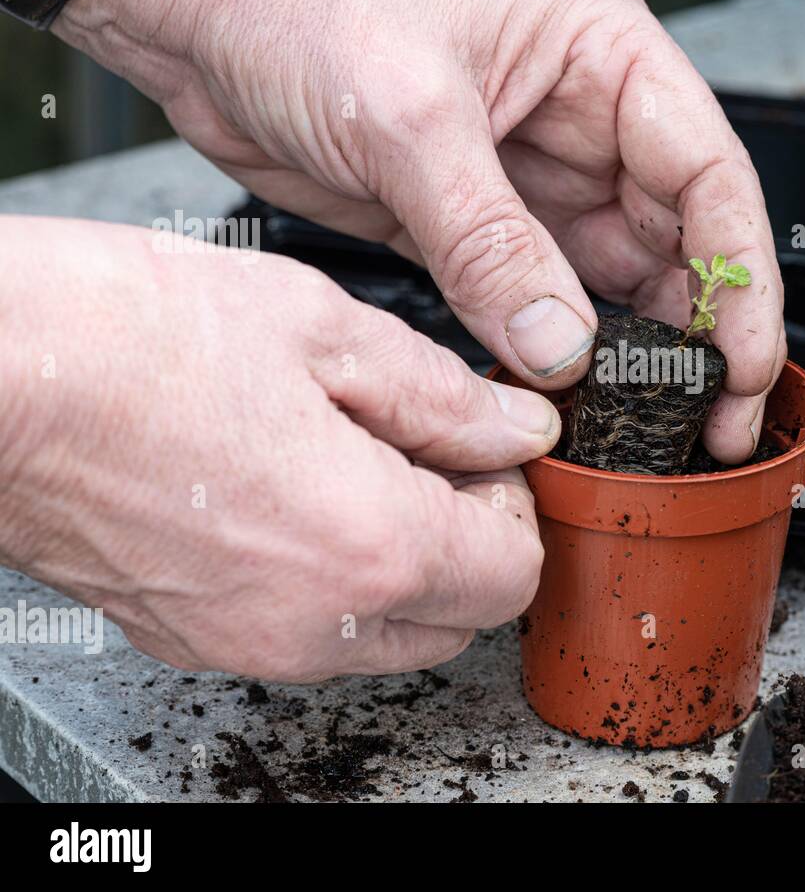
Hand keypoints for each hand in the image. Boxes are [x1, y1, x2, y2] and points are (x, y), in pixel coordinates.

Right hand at [0, 216, 555, 680]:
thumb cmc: (123, 338)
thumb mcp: (322, 330)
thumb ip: (443, 396)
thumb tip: (516, 429)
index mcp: (371, 546)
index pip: (513, 572)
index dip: (515, 500)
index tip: (483, 447)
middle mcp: (313, 622)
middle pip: (459, 617)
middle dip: (467, 537)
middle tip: (424, 448)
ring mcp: (245, 641)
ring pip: (383, 633)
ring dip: (400, 560)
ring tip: (347, 457)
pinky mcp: (189, 636)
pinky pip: (304, 630)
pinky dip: (329, 576)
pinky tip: (287, 487)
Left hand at [54, 0, 786, 462]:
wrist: (195, 14)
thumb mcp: (411, 117)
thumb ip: (492, 241)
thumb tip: (561, 348)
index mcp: (600, 58)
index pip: (709, 176)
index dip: (740, 276)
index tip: (745, 360)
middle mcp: (580, 122)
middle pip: (678, 241)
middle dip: (701, 332)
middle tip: (713, 419)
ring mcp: (530, 182)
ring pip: (614, 283)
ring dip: (634, 353)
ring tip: (654, 423)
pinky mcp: (478, 231)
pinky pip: (539, 305)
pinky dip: (557, 356)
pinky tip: (572, 397)